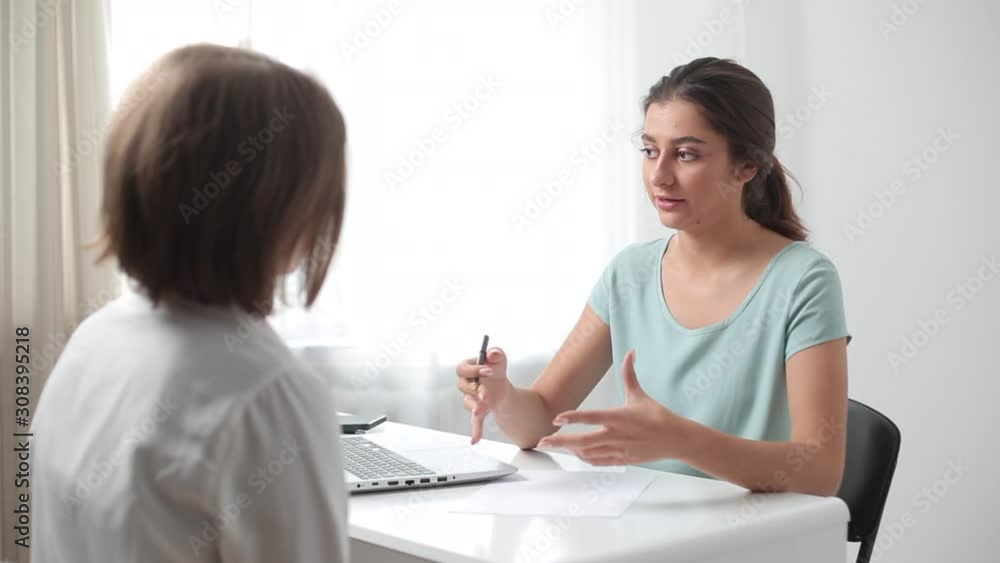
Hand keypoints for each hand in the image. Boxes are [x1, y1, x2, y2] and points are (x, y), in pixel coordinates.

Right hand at [456, 347, 512, 444]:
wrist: (501, 387)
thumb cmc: (495, 370)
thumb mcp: (498, 359)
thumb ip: (496, 353)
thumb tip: (492, 353)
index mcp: (466, 369)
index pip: (463, 368)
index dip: (475, 369)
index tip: (489, 370)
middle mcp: (464, 384)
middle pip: (464, 386)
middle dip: (475, 389)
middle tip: (486, 392)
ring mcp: (470, 399)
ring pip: (468, 403)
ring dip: (476, 406)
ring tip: (484, 408)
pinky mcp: (477, 411)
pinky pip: (473, 422)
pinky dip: (475, 430)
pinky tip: (475, 440)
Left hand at [537, 350, 691, 465]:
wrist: (676, 439)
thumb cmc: (658, 416)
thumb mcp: (640, 395)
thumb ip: (629, 374)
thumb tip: (630, 352)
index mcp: (619, 417)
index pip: (591, 417)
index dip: (573, 417)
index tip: (556, 418)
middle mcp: (616, 435)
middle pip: (583, 441)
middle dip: (560, 441)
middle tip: (543, 441)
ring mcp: (618, 450)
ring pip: (588, 453)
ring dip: (569, 450)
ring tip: (554, 444)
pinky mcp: (622, 460)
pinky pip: (598, 461)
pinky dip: (584, 458)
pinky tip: (575, 453)